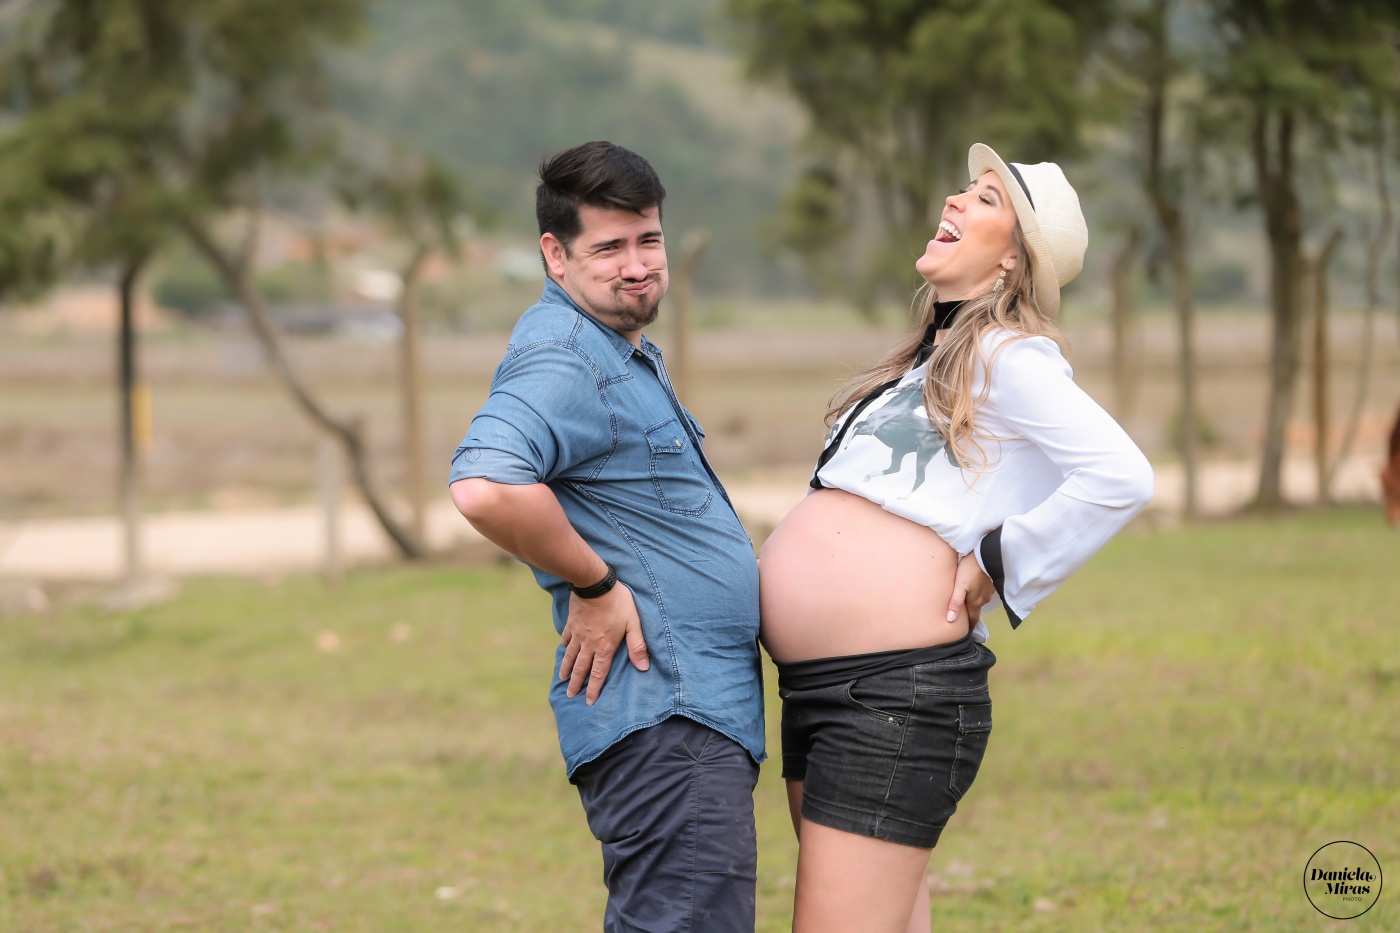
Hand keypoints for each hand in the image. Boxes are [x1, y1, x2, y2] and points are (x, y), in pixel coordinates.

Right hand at [558, 583, 648, 703]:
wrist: (594, 584)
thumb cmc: (618, 602)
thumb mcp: (633, 623)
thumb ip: (637, 645)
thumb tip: (643, 668)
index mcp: (604, 646)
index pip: (598, 673)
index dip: (594, 688)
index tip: (588, 701)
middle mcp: (589, 644)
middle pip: (581, 668)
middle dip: (575, 683)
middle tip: (570, 695)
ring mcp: (578, 634)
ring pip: (570, 656)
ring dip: (566, 669)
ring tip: (562, 679)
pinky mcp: (572, 623)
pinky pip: (566, 638)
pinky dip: (564, 646)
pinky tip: (563, 649)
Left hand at [945, 552, 994, 634]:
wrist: (986, 554)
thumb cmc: (970, 569)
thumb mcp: (960, 586)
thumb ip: (955, 603)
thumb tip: (950, 620)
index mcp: (975, 602)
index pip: (973, 620)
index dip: (969, 628)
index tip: (965, 635)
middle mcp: (984, 599)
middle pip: (976, 611)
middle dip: (970, 616)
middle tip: (963, 620)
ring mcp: (989, 591)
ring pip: (979, 601)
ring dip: (973, 603)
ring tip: (965, 603)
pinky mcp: (991, 582)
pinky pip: (983, 592)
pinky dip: (978, 593)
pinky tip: (973, 589)